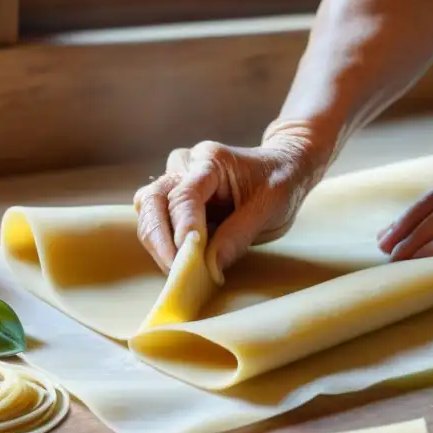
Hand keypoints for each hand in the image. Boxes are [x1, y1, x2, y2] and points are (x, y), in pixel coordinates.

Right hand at [133, 121, 329, 274]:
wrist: (284, 165)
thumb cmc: (280, 182)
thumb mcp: (270, 209)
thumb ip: (238, 236)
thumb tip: (209, 267)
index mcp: (212, 161)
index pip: (185, 195)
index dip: (182, 228)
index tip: (187, 258)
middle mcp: (186, 164)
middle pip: (152, 199)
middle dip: (159, 239)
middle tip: (175, 271)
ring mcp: (177, 177)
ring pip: (147, 208)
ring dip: (157, 241)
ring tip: (178, 268)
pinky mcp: (175, 194)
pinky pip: (156, 217)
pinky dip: (162, 240)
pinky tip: (179, 258)